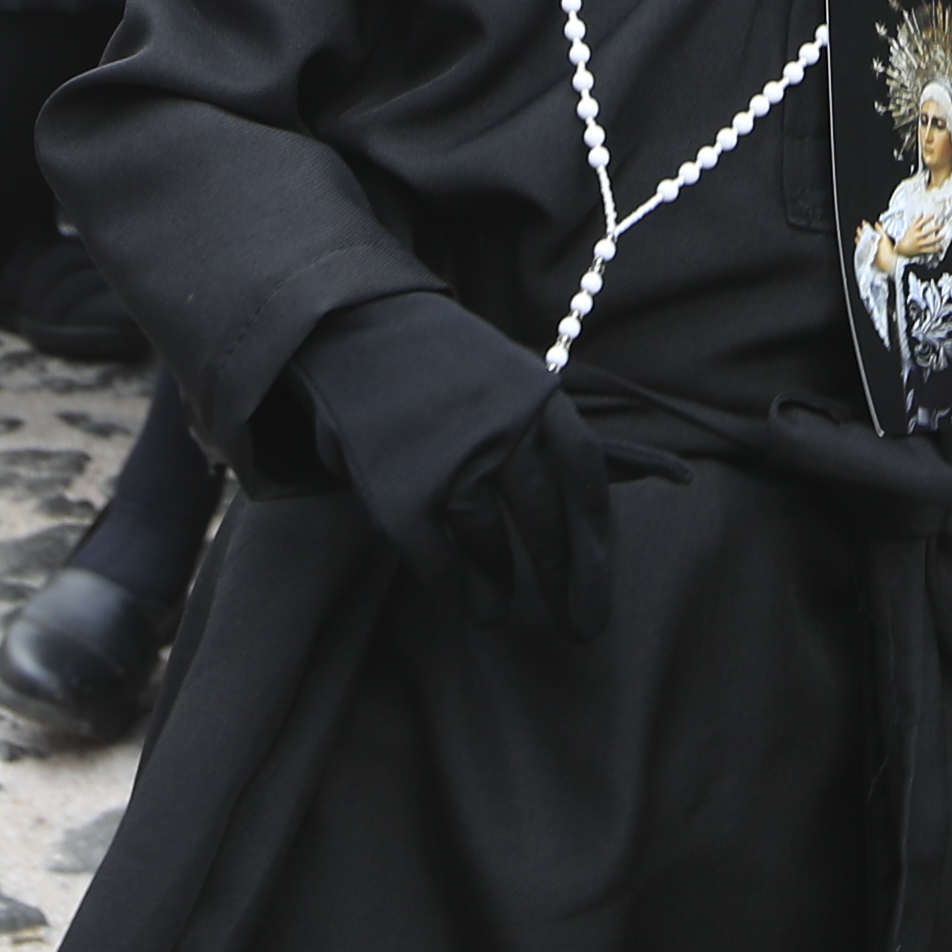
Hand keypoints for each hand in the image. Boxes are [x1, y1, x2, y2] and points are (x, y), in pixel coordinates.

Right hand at [292, 287, 640, 639]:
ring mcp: (453, 461)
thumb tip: (579, 514)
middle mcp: (504, 428)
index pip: (586, 482)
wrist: (353, 325)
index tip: (598, 589)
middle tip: (578, 626)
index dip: (596, 545)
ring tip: (500, 607)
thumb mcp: (506, 376)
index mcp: (539, 396)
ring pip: (492, 542)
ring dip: (501, 583)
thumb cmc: (438, 360)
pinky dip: (458, 586)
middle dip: (564, 580)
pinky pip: (441, 560)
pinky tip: (471, 600)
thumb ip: (541, 433)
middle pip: (548, 522)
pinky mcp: (404, 492)